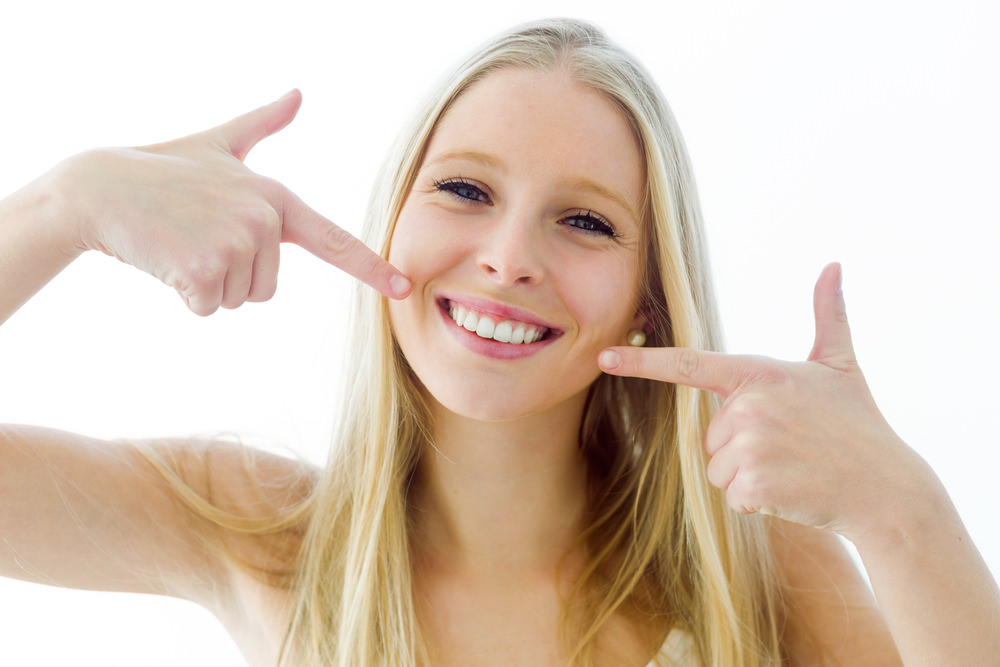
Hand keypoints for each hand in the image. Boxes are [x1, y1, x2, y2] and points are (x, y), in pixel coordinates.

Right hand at [59, 90, 409, 315]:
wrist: (100, 187)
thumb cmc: (162, 169)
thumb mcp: (219, 144)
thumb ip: (261, 124)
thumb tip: (296, 93)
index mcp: (276, 197)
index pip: (334, 239)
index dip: (371, 267)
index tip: (405, 287)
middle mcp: (265, 219)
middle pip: (268, 287)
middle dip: (232, 275)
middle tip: (197, 238)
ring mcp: (238, 243)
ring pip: (240, 299)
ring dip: (208, 284)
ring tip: (183, 244)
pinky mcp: (206, 269)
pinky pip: (210, 308)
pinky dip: (186, 295)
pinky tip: (168, 261)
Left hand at [598, 263, 932, 541]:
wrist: (886, 489)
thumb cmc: (858, 424)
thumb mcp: (841, 365)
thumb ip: (828, 315)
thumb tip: (834, 265)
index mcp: (760, 374)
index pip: (690, 365)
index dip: (643, 361)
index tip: (604, 357)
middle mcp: (749, 406)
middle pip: (709, 436)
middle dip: (741, 447)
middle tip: (789, 446)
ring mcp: (750, 445)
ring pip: (717, 468)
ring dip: (748, 475)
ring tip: (792, 467)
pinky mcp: (754, 483)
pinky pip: (732, 494)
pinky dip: (757, 499)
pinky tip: (792, 490)